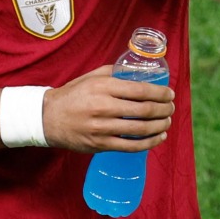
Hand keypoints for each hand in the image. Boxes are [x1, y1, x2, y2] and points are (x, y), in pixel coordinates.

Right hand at [41, 66, 174, 152]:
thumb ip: (116, 73)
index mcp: (103, 87)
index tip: (170, 94)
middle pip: (144, 110)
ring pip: (140, 129)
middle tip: (171, 108)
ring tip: (167, 121)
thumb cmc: (74, 94)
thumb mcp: (92, 76)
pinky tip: (158, 137)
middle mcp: (103, 107)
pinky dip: (149, 143)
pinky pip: (130, 146)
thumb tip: (141, 72)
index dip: (160, 93)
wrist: (48, 118)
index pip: (140, 90)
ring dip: (159, 126)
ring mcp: (102, 128)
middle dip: (164, 109)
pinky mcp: (100, 145)